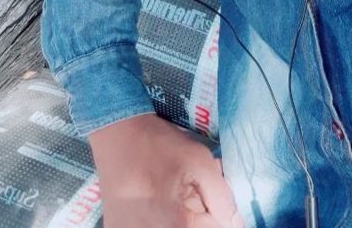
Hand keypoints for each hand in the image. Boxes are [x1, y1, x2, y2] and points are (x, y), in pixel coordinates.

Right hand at [88, 113, 243, 227]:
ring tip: (173, 193)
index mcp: (175, 225)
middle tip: (191, 190)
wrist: (115, 133)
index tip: (213, 196)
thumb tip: (236, 222)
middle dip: (201, 215)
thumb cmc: (159, 144)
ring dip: (182, 216)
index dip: (219, 214)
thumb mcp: (200, 162)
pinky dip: (161, 217)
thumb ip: (221, 196)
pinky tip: (156, 199)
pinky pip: (152, 226)